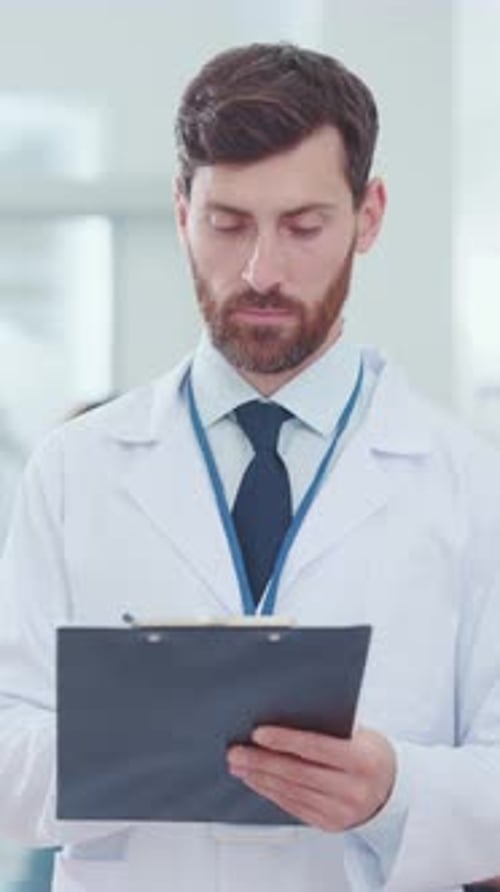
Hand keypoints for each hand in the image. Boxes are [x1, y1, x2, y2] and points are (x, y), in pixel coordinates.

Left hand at [227, 725, 395, 831]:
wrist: (393, 789)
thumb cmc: (370, 752)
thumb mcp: (360, 733)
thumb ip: (328, 728)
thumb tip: (285, 714)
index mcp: (362, 760)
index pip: (315, 748)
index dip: (284, 741)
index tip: (258, 733)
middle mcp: (353, 790)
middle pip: (297, 773)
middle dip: (262, 761)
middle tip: (236, 751)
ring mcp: (342, 812)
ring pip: (291, 792)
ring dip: (260, 778)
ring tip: (239, 764)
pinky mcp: (331, 825)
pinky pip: (294, 807)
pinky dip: (271, 792)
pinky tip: (257, 780)